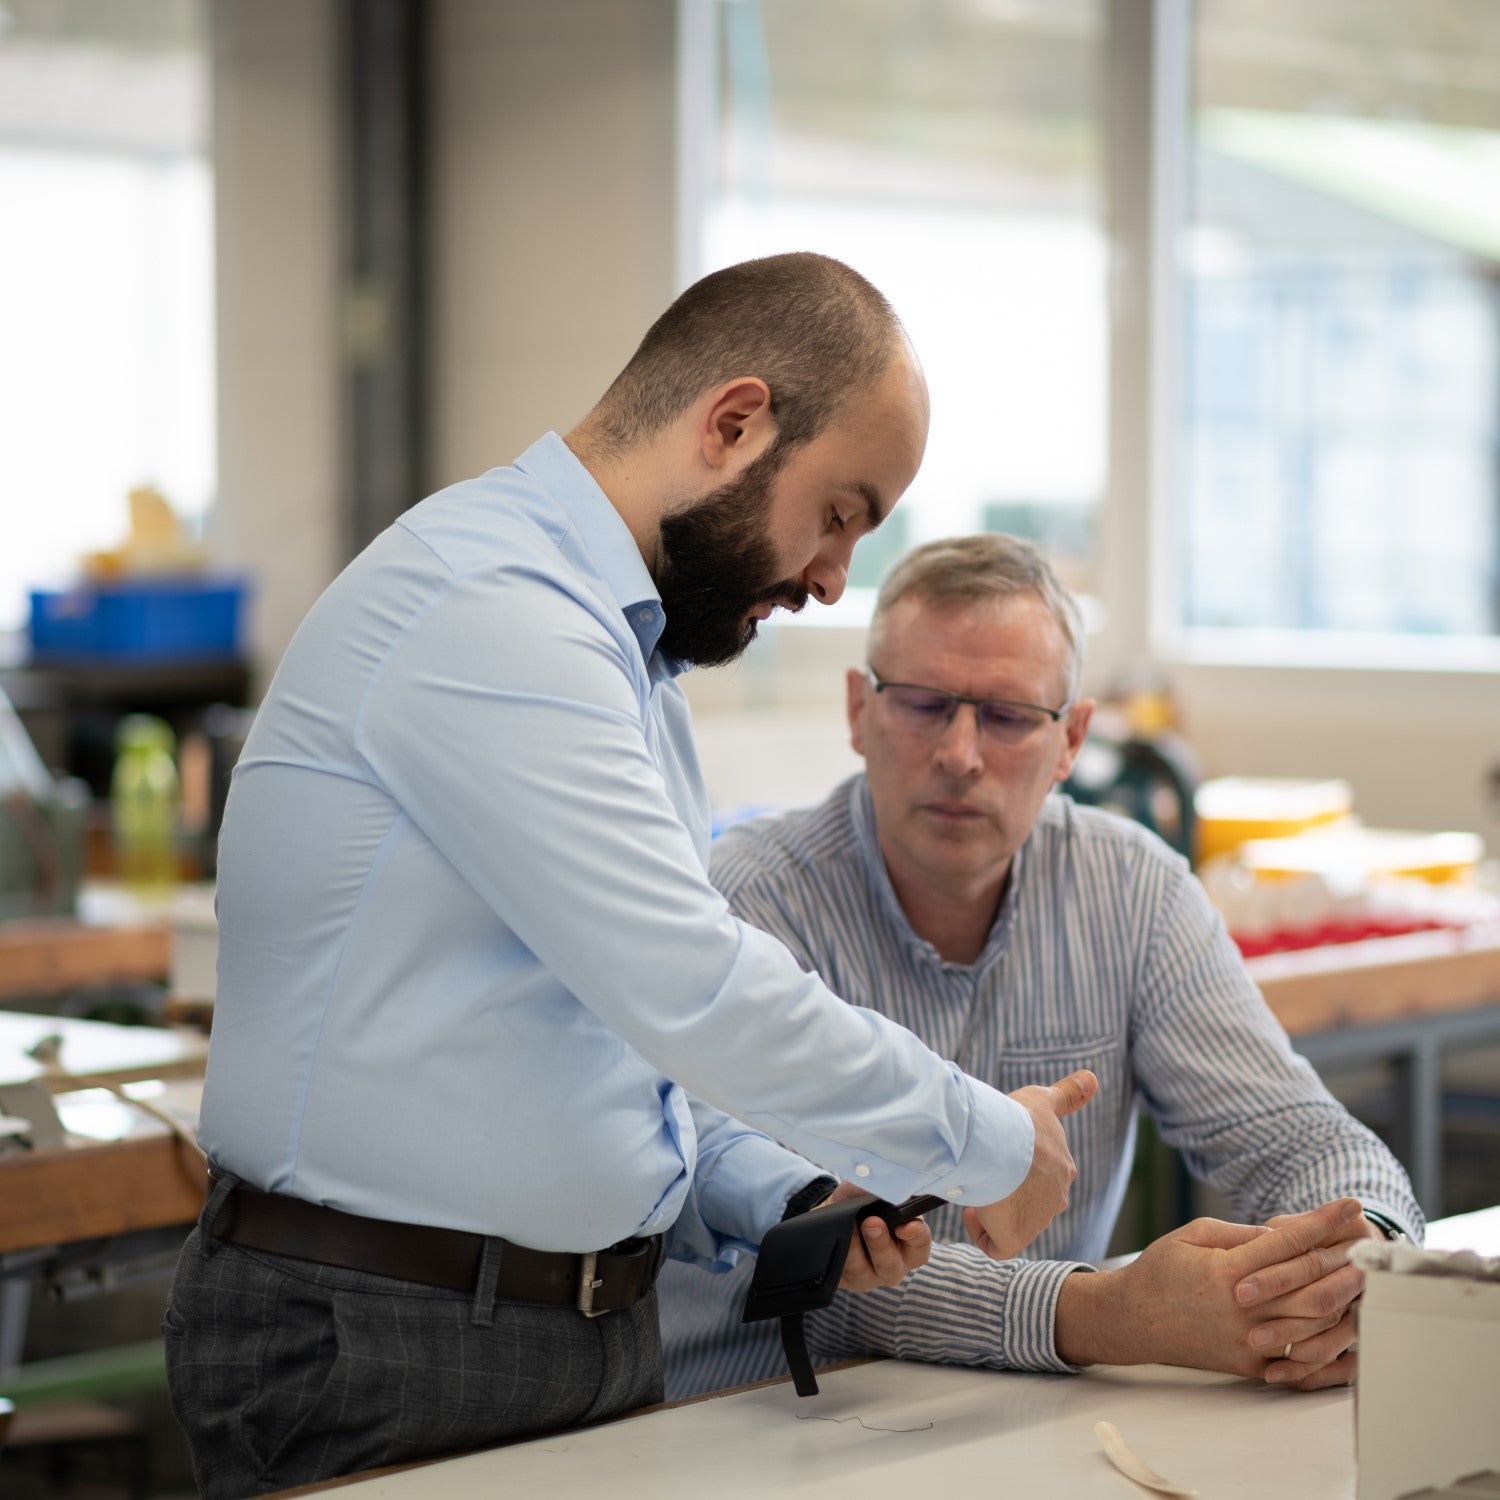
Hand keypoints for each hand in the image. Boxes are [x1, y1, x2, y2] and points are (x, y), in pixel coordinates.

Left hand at [819, 1180, 933, 1292]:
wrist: (831, 1212)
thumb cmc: (859, 1199)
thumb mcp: (869, 1188)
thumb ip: (881, 1188)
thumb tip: (886, 1184)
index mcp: (908, 1242)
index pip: (920, 1244)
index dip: (916, 1236)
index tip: (906, 1225)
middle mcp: (893, 1263)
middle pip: (893, 1265)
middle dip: (881, 1244)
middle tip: (872, 1222)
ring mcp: (869, 1276)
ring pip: (864, 1273)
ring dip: (855, 1248)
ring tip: (849, 1226)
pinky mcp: (847, 1280)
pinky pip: (842, 1274)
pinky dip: (838, 1255)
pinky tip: (834, 1239)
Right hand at [962, 1070, 1096, 1260]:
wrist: (999, 1140)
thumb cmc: (1017, 1118)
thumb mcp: (1043, 1099)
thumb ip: (1068, 1093)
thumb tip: (1093, 1078)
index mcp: (1062, 1169)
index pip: (1039, 1175)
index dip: (1015, 1168)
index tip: (997, 1154)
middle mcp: (1056, 1196)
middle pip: (1026, 1201)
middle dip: (1004, 1190)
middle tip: (984, 1169)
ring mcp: (1038, 1220)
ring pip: (1011, 1221)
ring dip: (992, 1207)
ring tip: (976, 1184)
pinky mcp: (1016, 1237)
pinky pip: (998, 1245)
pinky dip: (982, 1231)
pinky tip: (972, 1209)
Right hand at [1054, 1197, 1366, 1381]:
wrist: (1133, 1320)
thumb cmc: (1161, 1270)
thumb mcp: (1193, 1235)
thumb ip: (1240, 1235)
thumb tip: (1282, 1234)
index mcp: (1227, 1270)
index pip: (1288, 1241)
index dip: (1323, 1220)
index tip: (1350, 1205)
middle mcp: (1243, 1307)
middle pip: (1311, 1282)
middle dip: (1346, 1257)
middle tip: (1373, 1240)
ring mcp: (1249, 1340)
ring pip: (1315, 1320)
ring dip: (1347, 1296)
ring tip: (1368, 1277)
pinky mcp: (1252, 1365)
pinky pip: (1302, 1360)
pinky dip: (1332, 1346)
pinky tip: (1352, 1327)